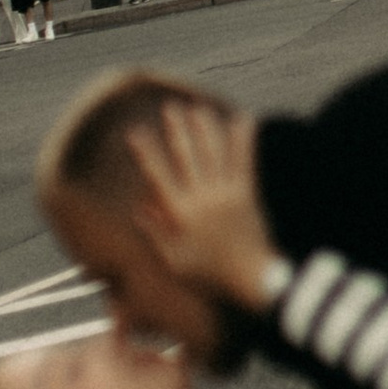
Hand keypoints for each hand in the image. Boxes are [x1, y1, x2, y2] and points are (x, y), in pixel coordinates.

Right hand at [128, 103, 279, 310]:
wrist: (252, 279)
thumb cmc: (210, 276)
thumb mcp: (174, 261)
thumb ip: (155, 233)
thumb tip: (139, 208)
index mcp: (180, 214)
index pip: (158, 176)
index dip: (146, 153)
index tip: (135, 132)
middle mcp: (202, 198)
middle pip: (187, 157)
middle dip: (177, 131)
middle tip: (170, 108)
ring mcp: (226, 194)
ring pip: (213, 153)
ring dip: (205, 128)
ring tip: (197, 108)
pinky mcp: (247, 194)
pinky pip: (244, 161)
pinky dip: (242, 139)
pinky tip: (241, 119)